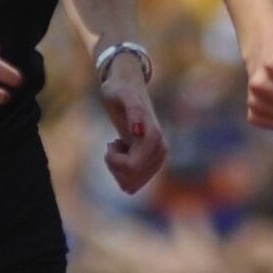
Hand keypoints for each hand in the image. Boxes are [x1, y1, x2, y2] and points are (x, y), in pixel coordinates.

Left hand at [98, 58, 166, 194]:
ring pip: (131, 185)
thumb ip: (133, 108)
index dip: (114, 160)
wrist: (126, 88)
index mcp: (154, 137)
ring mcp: (158, 158)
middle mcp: (161, 150)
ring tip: (119, 147)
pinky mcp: (153, 164)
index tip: (111, 143)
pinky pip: (133, 184)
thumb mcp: (121, 94)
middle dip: (114, 165)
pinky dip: (122, 173)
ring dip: (118, 169)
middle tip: (112, 145)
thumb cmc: (119, 90)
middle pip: (130, 179)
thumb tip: (139, 130)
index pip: (131, 168)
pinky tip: (124, 154)